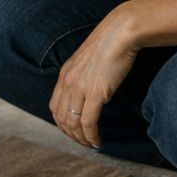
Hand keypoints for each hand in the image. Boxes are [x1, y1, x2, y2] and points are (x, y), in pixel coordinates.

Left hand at [50, 10, 138, 148]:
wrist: (120, 32)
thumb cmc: (110, 43)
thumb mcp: (89, 59)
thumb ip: (84, 74)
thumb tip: (91, 86)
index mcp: (65, 74)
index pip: (55, 106)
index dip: (62, 123)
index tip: (74, 131)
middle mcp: (68, 82)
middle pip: (61, 118)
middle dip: (71, 135)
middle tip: (83, 142)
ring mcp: (80, 88)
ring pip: (73, 123)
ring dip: (81, 139)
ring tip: (91, 144)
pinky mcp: (95, 93)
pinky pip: (88, 123)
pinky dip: (91, 136)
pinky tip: (97, 142)